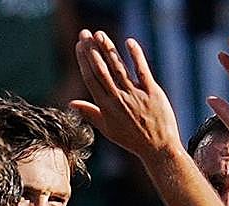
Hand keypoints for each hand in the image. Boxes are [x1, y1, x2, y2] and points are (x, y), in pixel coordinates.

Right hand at [69, 30, 182, 158]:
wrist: (157, 148)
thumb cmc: (131, 139)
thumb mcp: (107, 129)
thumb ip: (90, 113)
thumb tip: (71, 103)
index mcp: (106, 107)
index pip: (91, 78)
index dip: (84, 60)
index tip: (79, 45)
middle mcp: (119, 99)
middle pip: (102, 70)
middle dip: (92, 50)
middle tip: (85, 33)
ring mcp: (136, 95)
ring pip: (119, 68)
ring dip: (108, 49)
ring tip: (100, 34)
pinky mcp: (152, 92)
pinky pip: (142, 70)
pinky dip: (135, 56)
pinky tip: (129, 42)